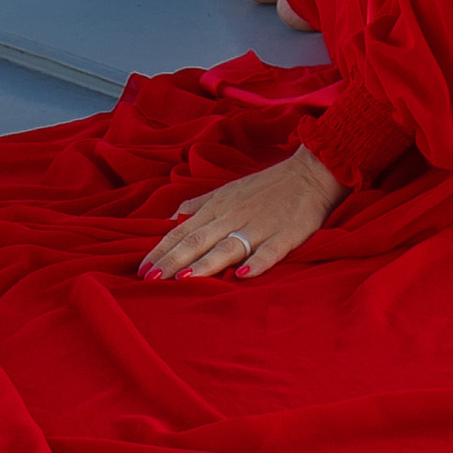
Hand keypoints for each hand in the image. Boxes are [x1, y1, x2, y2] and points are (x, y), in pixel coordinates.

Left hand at [139, 146, 341, 283]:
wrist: (310, 173)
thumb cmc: (266, 186)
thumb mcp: (228, 190)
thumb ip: (199, 206)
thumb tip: (171, 218)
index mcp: (218, 207)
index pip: (182, 232)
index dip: (161, 250)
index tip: (141, 269)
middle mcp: (233, 217)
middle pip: (198, 240)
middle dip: (172, 261)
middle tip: (150, 280)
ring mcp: (259, 226)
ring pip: (228, 246)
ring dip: (206, 264)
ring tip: (184, 279)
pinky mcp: (285, 235)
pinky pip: (269, 251)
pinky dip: (257, 263)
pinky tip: (243, 275)